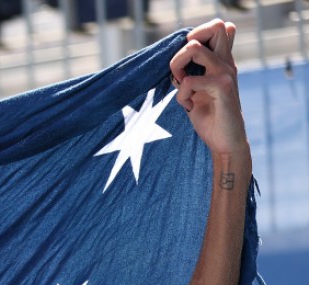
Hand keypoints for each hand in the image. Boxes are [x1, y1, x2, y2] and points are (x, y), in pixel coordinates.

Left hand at [170, 20, 248, 159]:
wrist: (225, 143)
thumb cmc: (209, 119)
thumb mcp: (194, 93)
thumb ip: (188, 76)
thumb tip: (173, 65)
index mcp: (221, 62)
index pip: (217, 28)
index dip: (195, 37)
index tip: (185, 64)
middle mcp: (226, 63)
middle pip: (214, 26)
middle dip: (185, 46)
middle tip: (180, 71)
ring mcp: (226, 73)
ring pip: (194, 48)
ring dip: (177, 66)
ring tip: (180, 85)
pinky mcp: (224, 87)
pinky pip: (189, 81)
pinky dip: (181, 95)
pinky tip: (187, 106)